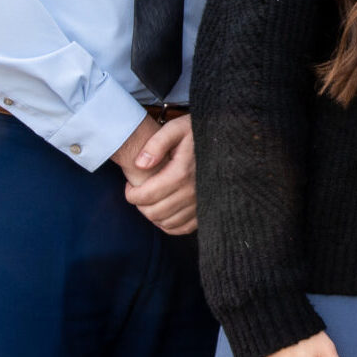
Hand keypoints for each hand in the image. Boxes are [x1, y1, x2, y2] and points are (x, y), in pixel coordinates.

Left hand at [117, 115, 196, 233]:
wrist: (228, 140)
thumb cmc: (198, 133)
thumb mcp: (176, 128)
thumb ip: (156, 143)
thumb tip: (141, 164)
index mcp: (181, 173)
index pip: (145, 196)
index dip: (130, 194)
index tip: (129, 185)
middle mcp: (192, 192)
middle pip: (154, 212)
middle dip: (140, 205)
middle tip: (139, 192)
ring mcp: (201, 203)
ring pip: (167, 222)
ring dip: (153, 215)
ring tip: (151, 200)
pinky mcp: (207, 209)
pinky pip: (184, 228)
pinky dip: (169, 225)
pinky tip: (165, 211)